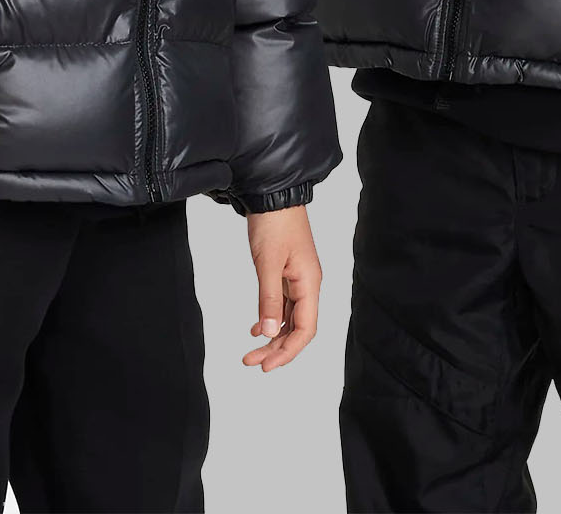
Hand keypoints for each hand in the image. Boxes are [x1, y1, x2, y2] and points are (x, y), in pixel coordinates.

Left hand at [242, 205, 321, 371]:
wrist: (272, 195)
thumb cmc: (274, 223)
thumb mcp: (268, 262)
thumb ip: (269, 299)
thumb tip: (270, 334)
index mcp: (309, 283)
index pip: (306, 329)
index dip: (288, 351)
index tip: (266, 366)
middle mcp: (307, 284)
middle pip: (298, 328)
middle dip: (276, 348)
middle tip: (250, 361)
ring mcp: (298, 278)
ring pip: (289, 318)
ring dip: (272, 336)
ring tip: (251, 350)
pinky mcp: (287, 272)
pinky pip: (283, 304)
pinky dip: (271, 318)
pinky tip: (256, 327)